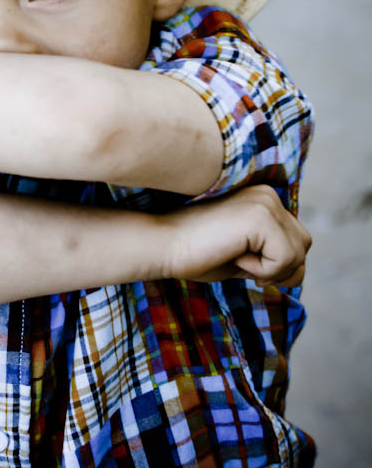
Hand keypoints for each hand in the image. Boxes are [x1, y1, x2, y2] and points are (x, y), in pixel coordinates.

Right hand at [163, 185, 311, 286]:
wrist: (165, 245)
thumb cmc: (197, 253)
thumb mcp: (246, 256)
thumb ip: (271, 255)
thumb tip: (299, 272)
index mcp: (264, 198)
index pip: (297, 240)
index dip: (277, 264)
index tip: (243, 261)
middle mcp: (269, 194)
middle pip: (304, 246)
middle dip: (281, 268)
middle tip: (244, 265)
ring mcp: (266, 203)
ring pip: (298, 254)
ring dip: (270, 270)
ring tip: (237, 257)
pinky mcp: (261, 217)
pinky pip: (285, 259)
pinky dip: (263, 270)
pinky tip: (234, 255)